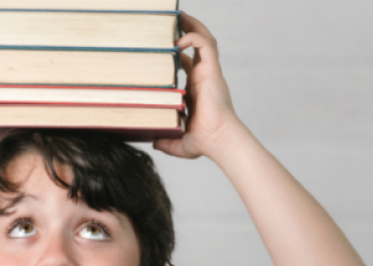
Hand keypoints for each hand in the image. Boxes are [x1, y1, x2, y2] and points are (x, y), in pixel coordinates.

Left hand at [153, 11, 242, 159]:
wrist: (219, 140)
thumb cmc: (205, 142)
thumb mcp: (180, 142)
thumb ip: (166, 141)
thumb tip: (154, 143)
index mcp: (197, 89)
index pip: (189, 63)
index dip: (178, 52)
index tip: (165, 47)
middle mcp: (204, 77)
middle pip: (198, 45)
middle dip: (188, 30)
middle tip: (175, 20)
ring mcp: (209, 72)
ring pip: (204, 40)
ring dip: (193, 26)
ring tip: (180, 16)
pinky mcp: (212, 71)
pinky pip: (205, 45)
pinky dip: (193, 37)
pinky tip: (179, 39)